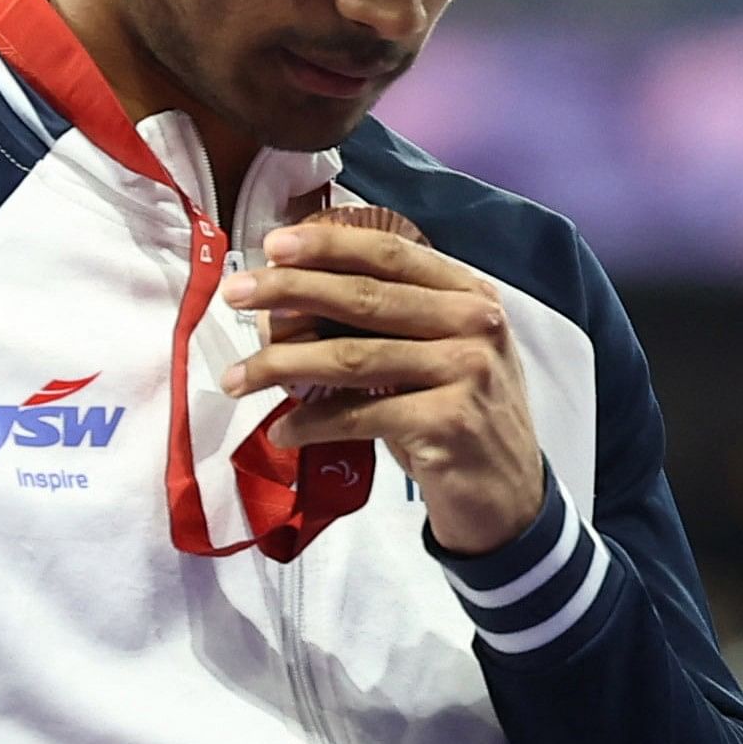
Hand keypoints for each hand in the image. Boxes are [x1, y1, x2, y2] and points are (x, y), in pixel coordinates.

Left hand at [215, 223, 544, 554]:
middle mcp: (475, 323)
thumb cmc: (460, 418)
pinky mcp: (449, 424)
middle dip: (288, 291)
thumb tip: (292, 301)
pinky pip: (359, 416)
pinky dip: (311, 423)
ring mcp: (467, 372)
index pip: (391, 254)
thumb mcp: (443, 355)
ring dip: (281, 365)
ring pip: (352, 357)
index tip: (272, 245)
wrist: (509, 498)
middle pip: (364, 296)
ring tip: (236, 377)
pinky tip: (282, 431)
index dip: (328, 246)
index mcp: (470, 293)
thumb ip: (394, 322)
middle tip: (233, 294)